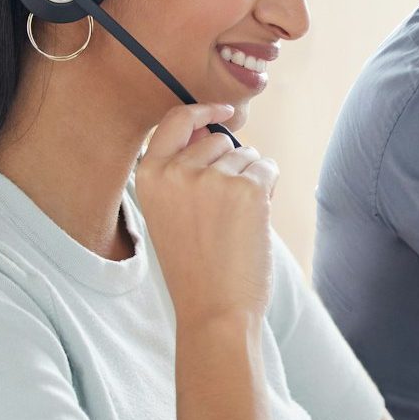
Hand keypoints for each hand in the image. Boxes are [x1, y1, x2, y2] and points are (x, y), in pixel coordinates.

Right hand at [134, 103, 280, 324]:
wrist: (214, 309)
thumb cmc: (194, 265)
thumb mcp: (169, 212)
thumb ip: (182, 170)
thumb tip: (215, 126)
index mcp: (149, 175)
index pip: (175, 120)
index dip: (202, 111)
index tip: (222, 111)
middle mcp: (177, 171)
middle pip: (218, 139)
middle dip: (230, 164)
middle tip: (223, 211)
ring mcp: (213, 178)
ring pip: (246, 155)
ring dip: (250, 179)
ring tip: (234, 223)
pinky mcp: (248, 189)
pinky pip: (267, 168)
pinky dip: (269, 187)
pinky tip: (254, 220)